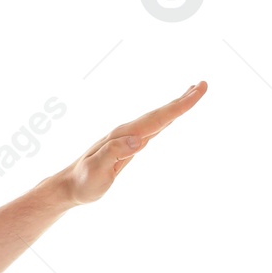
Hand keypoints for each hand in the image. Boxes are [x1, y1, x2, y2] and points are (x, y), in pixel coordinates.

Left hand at [56, 81, 207, 205]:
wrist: (68, 187)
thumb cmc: (83, 182)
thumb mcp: (97, 170)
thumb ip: (115, 152)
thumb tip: (138, 140)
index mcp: (124, 136)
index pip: (157, 118)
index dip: (179, 106)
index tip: (198, 91)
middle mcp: (127, 132)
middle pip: (160, 113)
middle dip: (182, 100)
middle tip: (203, 85)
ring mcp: (127, 138)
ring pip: (157, 119)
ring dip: (175, 107)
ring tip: (191, 94)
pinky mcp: (127, 146)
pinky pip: (151, 129)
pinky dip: (164, 120)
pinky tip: (169, 119)